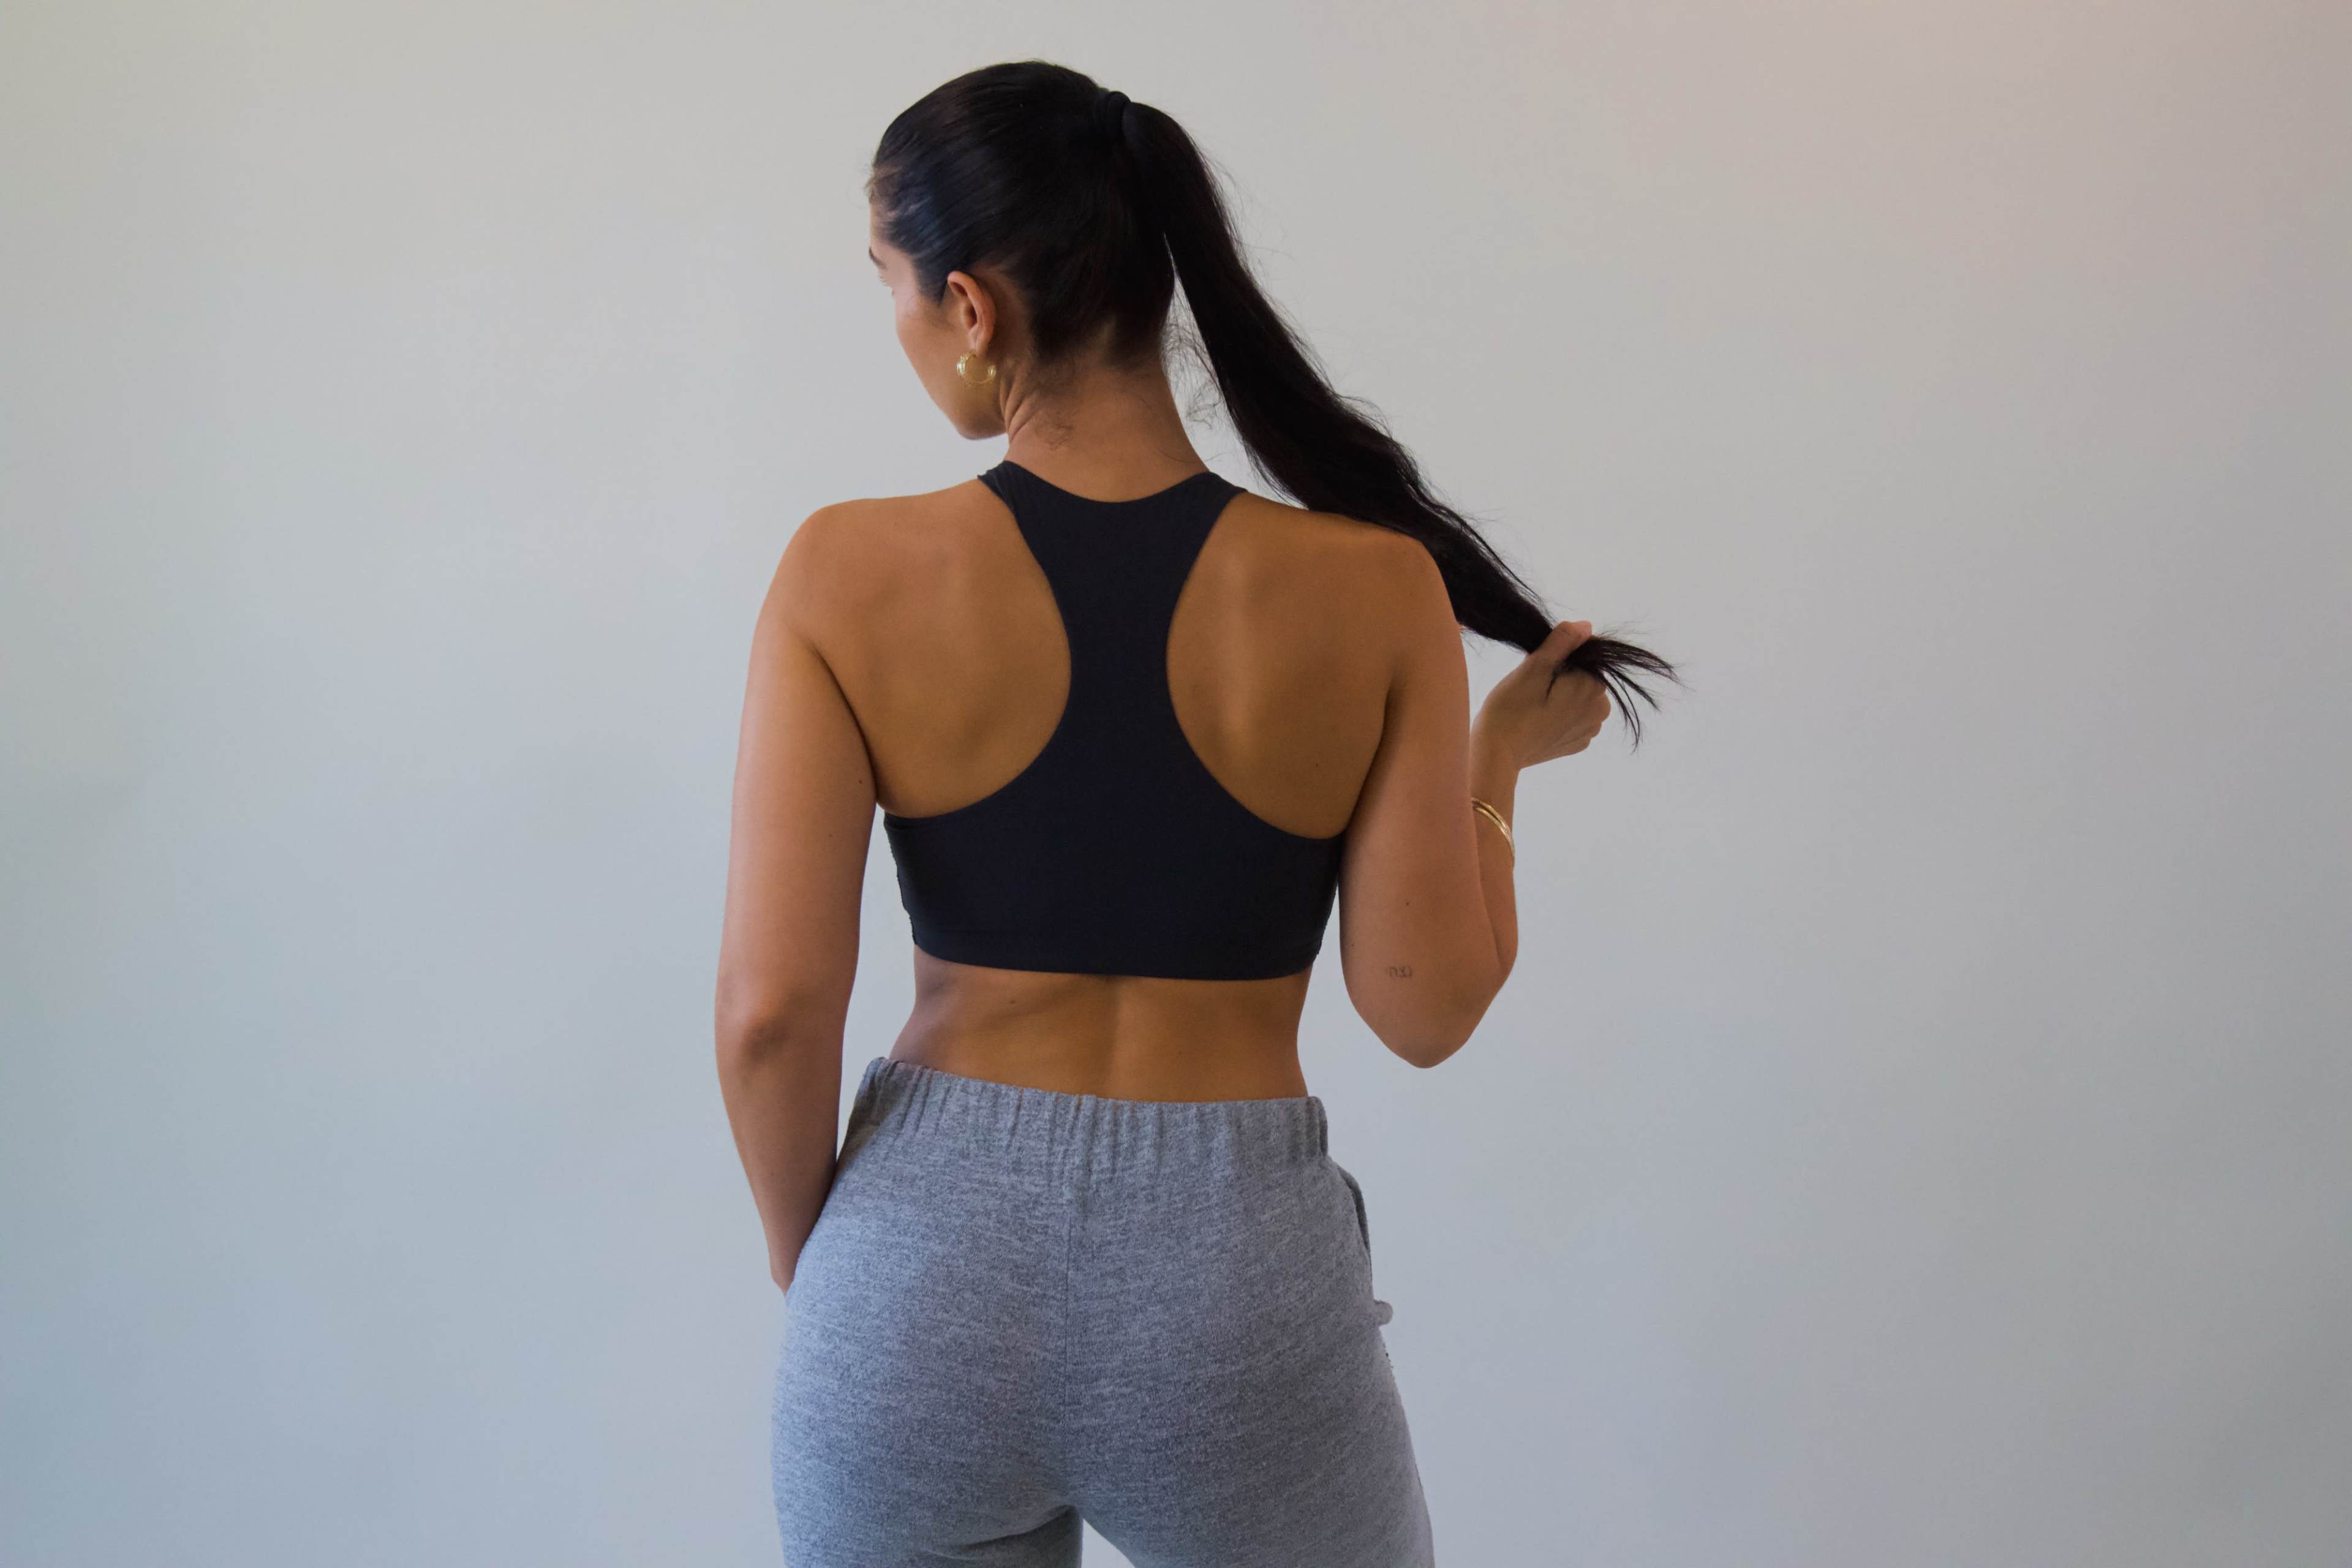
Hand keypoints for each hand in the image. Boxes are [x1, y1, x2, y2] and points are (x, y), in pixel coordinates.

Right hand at [1473, 620, 1611, 768]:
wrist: (1495, 755)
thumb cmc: (1511, 708)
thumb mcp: (1533, 667)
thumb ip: (1561, 643)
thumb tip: (1586, 626)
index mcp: (1593, 688)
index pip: (1583, 657)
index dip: (1559, 656)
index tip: (1537, 668)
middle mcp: (1600, 711)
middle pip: (1583, 677)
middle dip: (1561, 675)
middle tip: (1531, 687)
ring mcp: (1589, 731)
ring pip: (1578, 697)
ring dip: (1560, 693)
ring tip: (1533, 704)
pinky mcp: (1576, 744)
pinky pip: (1572, 718)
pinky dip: (1559, 714)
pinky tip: (1538, 719)